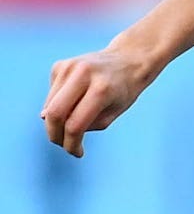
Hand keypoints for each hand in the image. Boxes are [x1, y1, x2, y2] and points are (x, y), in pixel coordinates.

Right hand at [41, 46, 156, 157]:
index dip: (72, 144)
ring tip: (77, 118)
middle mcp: (82, 75)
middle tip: (63, 144)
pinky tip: (77, 97)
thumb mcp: (113, 112)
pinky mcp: (59, 65)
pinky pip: (52, 94)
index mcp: (101, 90)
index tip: (77, 153)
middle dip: (55, 134)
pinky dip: (59, 103)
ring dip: (57, 120)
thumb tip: (46, 120)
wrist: (127, 59)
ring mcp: (68, 67)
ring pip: (49, 105)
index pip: (76, 125)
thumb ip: (85, 123)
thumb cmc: (123, 91)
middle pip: (54, 113)